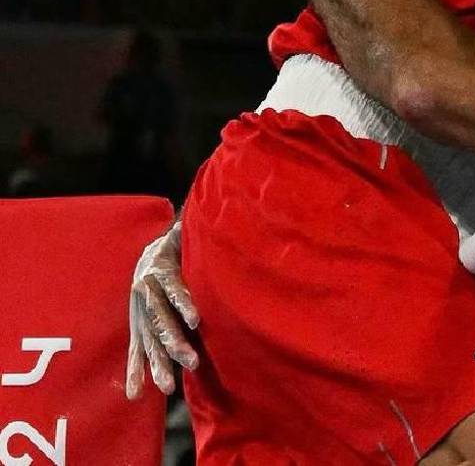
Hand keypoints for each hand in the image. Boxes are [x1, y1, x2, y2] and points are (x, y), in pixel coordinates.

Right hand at [126, 221, 199, 399]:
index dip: (184, 302)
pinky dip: (134, 372)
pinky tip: (133, 395)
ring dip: (157, 364)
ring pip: (148, 342)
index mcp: (158, 270)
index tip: (198, 319)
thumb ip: (196, 226)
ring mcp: (139, 314)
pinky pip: (134, 352)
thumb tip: (216, 205)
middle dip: (176, 342)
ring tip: (167, 388)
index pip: (173, 288)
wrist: (147, 255)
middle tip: (194, 360)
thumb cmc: (177, 243)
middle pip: (161, 321)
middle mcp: (145, 294)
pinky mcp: (138, 328)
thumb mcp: (185, 232)